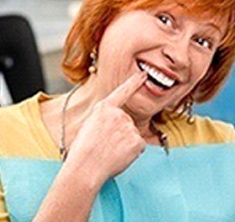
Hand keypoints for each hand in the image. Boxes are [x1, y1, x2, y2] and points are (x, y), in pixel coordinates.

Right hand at [65, 71, 147, 186]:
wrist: (85, 168)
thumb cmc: (82, 151)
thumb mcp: (89, 125)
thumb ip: (105, 119)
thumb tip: (116, 125)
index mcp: (104, 108)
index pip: (123, 91)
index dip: (134, 82)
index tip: (143, 75)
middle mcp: (119, 114)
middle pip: (127, 121)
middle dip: (120, 132)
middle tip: (106, 145)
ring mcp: (129, 127)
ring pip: (132, 134)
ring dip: (125, 143)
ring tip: (109, 152)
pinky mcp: (137, 141)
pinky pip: (138, 145)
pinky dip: (132, 152)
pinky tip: (119, 157)